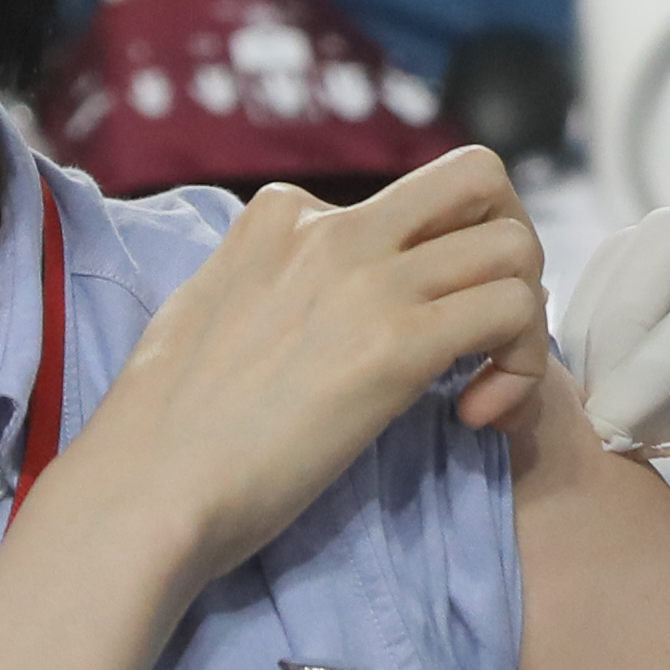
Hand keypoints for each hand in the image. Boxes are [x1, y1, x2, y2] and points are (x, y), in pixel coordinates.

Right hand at [59, 152, 545, 596]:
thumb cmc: (165, 432)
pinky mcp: (396, 344)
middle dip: (510, 242)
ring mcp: (367, 280)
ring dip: (524, 320)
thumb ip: (271, 283)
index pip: (404, 201)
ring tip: (488, 385)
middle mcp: (331, 229)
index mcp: (280, 216)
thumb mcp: (210, 310)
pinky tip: (475, 418)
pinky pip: (512, 312)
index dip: (432, 266)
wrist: (145, 490)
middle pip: (480, 178)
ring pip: (514, 246)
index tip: (414, 338)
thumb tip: (316, 301)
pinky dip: (521, 368)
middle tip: (489, 325)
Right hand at [565, 210, 669, 550]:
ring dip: (603, 327)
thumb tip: (611, 420)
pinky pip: (632, 275)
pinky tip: (606, 387)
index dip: (657, 366)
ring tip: (599, 407)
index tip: (608, 428)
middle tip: (600, 412)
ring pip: (638, 252)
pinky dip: (605, 326)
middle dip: (620, 327)